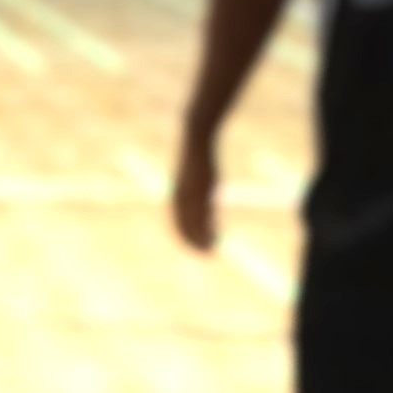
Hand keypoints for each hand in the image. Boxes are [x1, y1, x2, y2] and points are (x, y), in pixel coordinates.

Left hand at [170, 131, 220, 255]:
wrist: (196, 139)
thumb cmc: (199, 160)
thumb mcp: (201, 181)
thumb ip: (201, 196)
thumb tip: (209, 211)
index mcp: (177, 194)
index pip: (177, 221)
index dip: (185, 235)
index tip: (194, 246)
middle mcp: (181, 196)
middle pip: (185, 225)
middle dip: (193, 241)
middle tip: (205, 253)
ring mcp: (191, 192)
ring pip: (194, 222)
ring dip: (201, 238)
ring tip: (210, 250)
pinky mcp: (202, 188)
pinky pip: (204, 212)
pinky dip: (208, 225)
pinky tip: (215, 235)